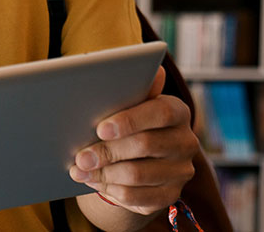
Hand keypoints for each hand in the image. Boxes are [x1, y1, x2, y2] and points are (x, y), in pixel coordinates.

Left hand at [68, 66, 198, 215]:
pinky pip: (138, 198)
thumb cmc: (124, 122)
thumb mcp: (125, 102)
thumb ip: (127, 87)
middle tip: (80, 155)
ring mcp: (180, 171)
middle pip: (146, 145)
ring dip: (104, 173)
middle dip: (107, 151)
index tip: (100, 128)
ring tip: (78, 169)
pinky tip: (92, 182)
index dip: (130, 120)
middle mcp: (185, 141)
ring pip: (139, 175)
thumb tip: (131, 64)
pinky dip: (111, 190)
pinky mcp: (169, 195)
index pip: (160, 112)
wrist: (136, 158)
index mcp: (177, 111)